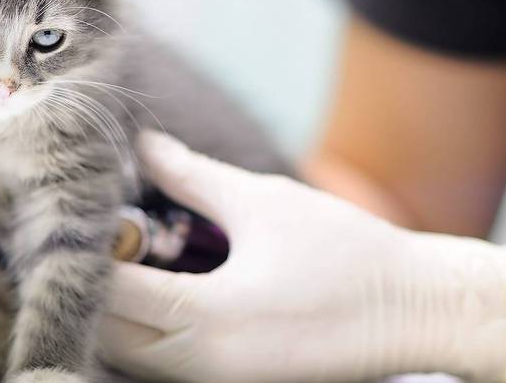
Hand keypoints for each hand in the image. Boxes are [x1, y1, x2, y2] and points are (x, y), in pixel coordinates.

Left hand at [101, 132, 505, 382]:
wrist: (418, 311)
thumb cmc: (348, 251)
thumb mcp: (264, 203)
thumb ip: (192, 176)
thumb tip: (142, 144)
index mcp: (208, 318)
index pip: (112, 292)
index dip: (92, 250)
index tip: (87, 214)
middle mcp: (204, 365)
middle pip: (109, 337)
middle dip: (97, 288)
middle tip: (109, 237)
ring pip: (134, 358)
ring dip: (121, 315)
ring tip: (137, 262)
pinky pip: (168, 366)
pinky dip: (153, 334)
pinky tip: (168, 292)